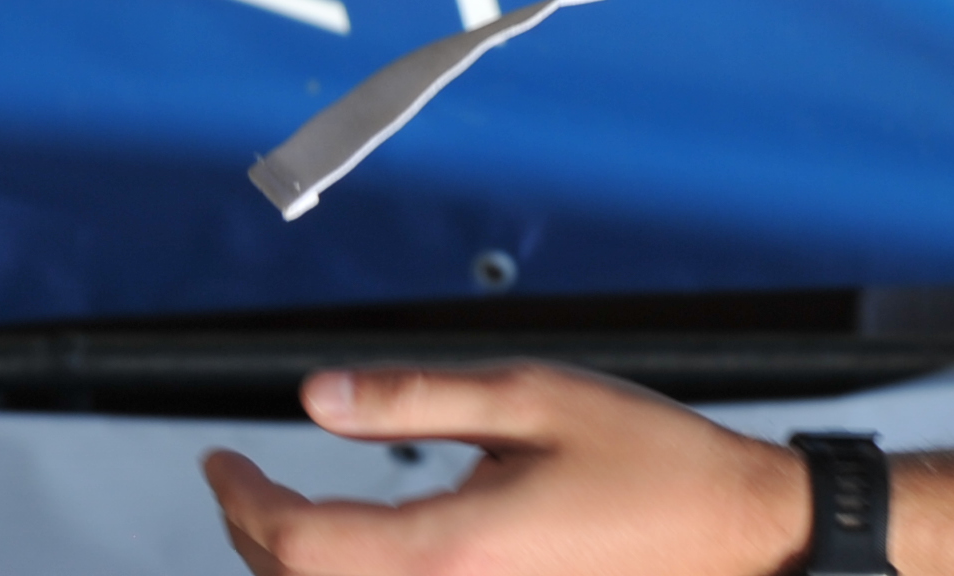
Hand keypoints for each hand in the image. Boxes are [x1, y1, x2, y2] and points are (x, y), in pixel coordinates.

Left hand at [203, 363, 801, 575]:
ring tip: (282, 509)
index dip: (238, 498)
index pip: (294, 542)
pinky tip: (351, 546)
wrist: (732, 530)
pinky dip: (344, 574)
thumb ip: (415, 398)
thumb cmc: (650, 461)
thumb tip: (317, 396)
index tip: (221, 457)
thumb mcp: (532, 398)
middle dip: (251, 531)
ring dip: (291, 562)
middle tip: (238, 477)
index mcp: (450, 545)